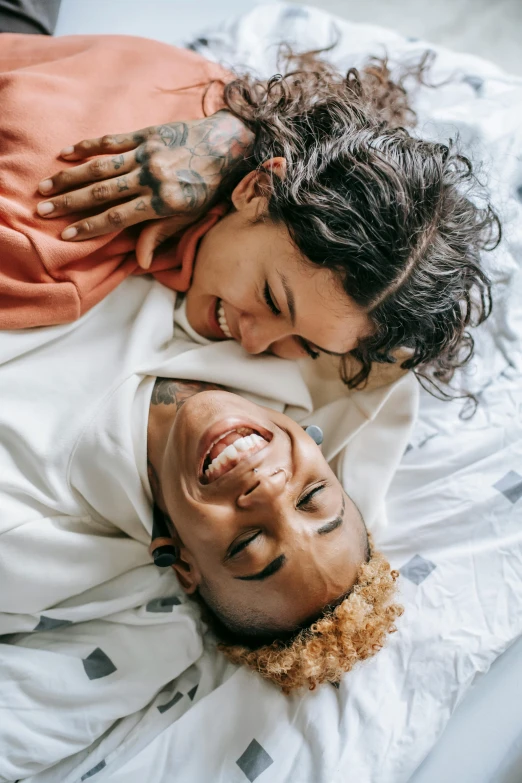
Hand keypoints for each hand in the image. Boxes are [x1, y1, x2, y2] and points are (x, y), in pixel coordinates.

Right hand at [36, 111, 252, 264]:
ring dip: (70, 177)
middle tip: (43, 209)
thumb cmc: (208, 186)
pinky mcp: (146, 134)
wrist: (227, 143)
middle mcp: (152, 178)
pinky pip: (111, 141)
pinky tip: (66, 154)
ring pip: (101, 167)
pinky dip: (88, 147)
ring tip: (46, 186)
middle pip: (102, 193)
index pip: (118, 217)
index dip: (90, 227)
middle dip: (70, 202)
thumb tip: (140, 262)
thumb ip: (161, 235)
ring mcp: (147, 154)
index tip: (66, 234)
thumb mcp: (190, 216)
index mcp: (163, 202)